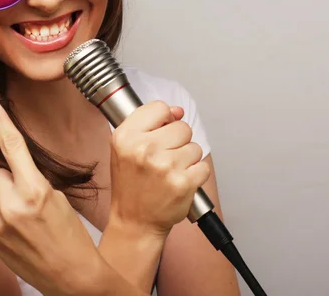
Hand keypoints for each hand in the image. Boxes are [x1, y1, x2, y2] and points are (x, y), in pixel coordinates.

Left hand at [0, 95, 104, 295]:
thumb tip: (12, 173)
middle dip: (12, 179)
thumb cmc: (71, 236)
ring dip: (2, 197)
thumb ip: (32, 180)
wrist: (72, 274)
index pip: (13, 145)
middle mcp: (12, 204)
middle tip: (30, 200)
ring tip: (23, 218)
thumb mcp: (59, 198)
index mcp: (35, 190)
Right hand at [108, 101, 210, 237]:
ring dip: (187, 160)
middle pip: (182, 127)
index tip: (160, 132)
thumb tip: (177, 111)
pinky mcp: (183, 183)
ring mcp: (164, 166)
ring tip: (170, 172)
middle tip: (164, 159)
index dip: (164, 120)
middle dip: (178, 142)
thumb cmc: (131, 185)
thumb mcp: (126, 148)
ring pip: (194, 147)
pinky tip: (180, 182)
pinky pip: (202, 166)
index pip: (159, 108)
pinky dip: (196, 175)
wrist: (134, 221)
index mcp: (125, 137)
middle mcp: (143, 149)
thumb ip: (149, 124)